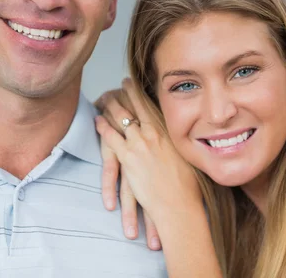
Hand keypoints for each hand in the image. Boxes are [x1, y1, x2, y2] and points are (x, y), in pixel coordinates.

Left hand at [95, 79, 201, 231]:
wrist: (178, 203)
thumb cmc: (188, 185)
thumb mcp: (186, 156)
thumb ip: (178, 143)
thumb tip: (178, 138)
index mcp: (167, 131)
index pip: (149, 104)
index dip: (137, 92)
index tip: (131, 82)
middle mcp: (153, 133)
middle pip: (133, 107)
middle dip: (122, 94)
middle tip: (115, 86)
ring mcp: (139, 144)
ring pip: (120, 118)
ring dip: (111, 106)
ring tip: (104, 99)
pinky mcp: (128, 157)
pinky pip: (111, 137)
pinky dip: (103, 126)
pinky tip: (97, 120)